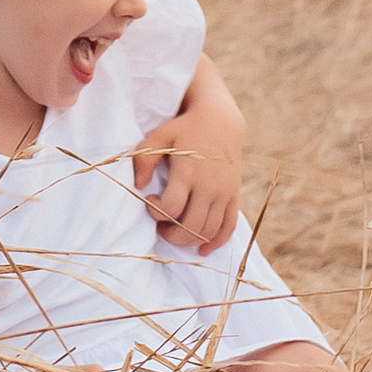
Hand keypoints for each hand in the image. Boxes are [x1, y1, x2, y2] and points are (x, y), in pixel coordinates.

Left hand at [133, 58, 244, 254]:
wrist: (221, 121)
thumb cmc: (184, 129)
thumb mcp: (160, 136)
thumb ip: (145, 159)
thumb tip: (138, 185)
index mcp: (188, 171)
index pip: (172, 206)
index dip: (156, 211)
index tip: (150, 200)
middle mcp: (209, 186)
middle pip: (191, 226)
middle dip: (171, 233)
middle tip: (160, 225)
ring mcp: (224, 193)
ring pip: (208, 231)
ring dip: (189, 240)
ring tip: (174, 230)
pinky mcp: (233, 196)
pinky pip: (229, 227)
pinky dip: (216, 243)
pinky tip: (202, 249)